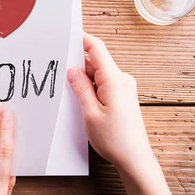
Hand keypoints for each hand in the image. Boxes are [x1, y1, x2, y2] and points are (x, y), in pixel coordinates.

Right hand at [67, 33, 154, 176]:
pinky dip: (91, 89)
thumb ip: (81, 88)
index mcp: (115, 80)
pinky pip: (103, 85)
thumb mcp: (90, 113)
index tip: (67, 34)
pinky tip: (82, 102)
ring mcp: (124, 89)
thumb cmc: (115, 140)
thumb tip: (72, 70)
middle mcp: (122, 80)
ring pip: (98, 75)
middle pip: (95, 62)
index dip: (81, 38)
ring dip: (84, 81)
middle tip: (59, 74)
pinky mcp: (122, 97)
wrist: (135, 159)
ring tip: (71, 96)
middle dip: (77, 67)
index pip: (96, 49)